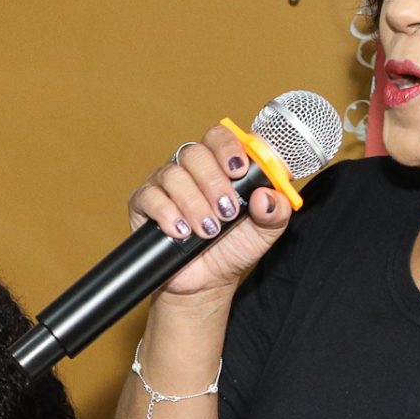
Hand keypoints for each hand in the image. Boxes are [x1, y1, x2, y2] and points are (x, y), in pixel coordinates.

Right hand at [125, 124, 294, 301]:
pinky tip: (181, 232)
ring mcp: (165, 184)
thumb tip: (267, 195)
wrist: (206, 280)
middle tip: (226, 212)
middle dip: (213, 183)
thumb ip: (275, 211)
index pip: (219, 137)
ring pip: (173, 175)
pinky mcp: (144, 202)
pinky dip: (168, 214)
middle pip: (195, 153)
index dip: (227, 147)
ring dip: (194, 204)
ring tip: (207, 230)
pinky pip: (150, 197)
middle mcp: (191, 169)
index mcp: (220, 166)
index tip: (238, 170)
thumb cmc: (233, 248)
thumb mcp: (264, 232)